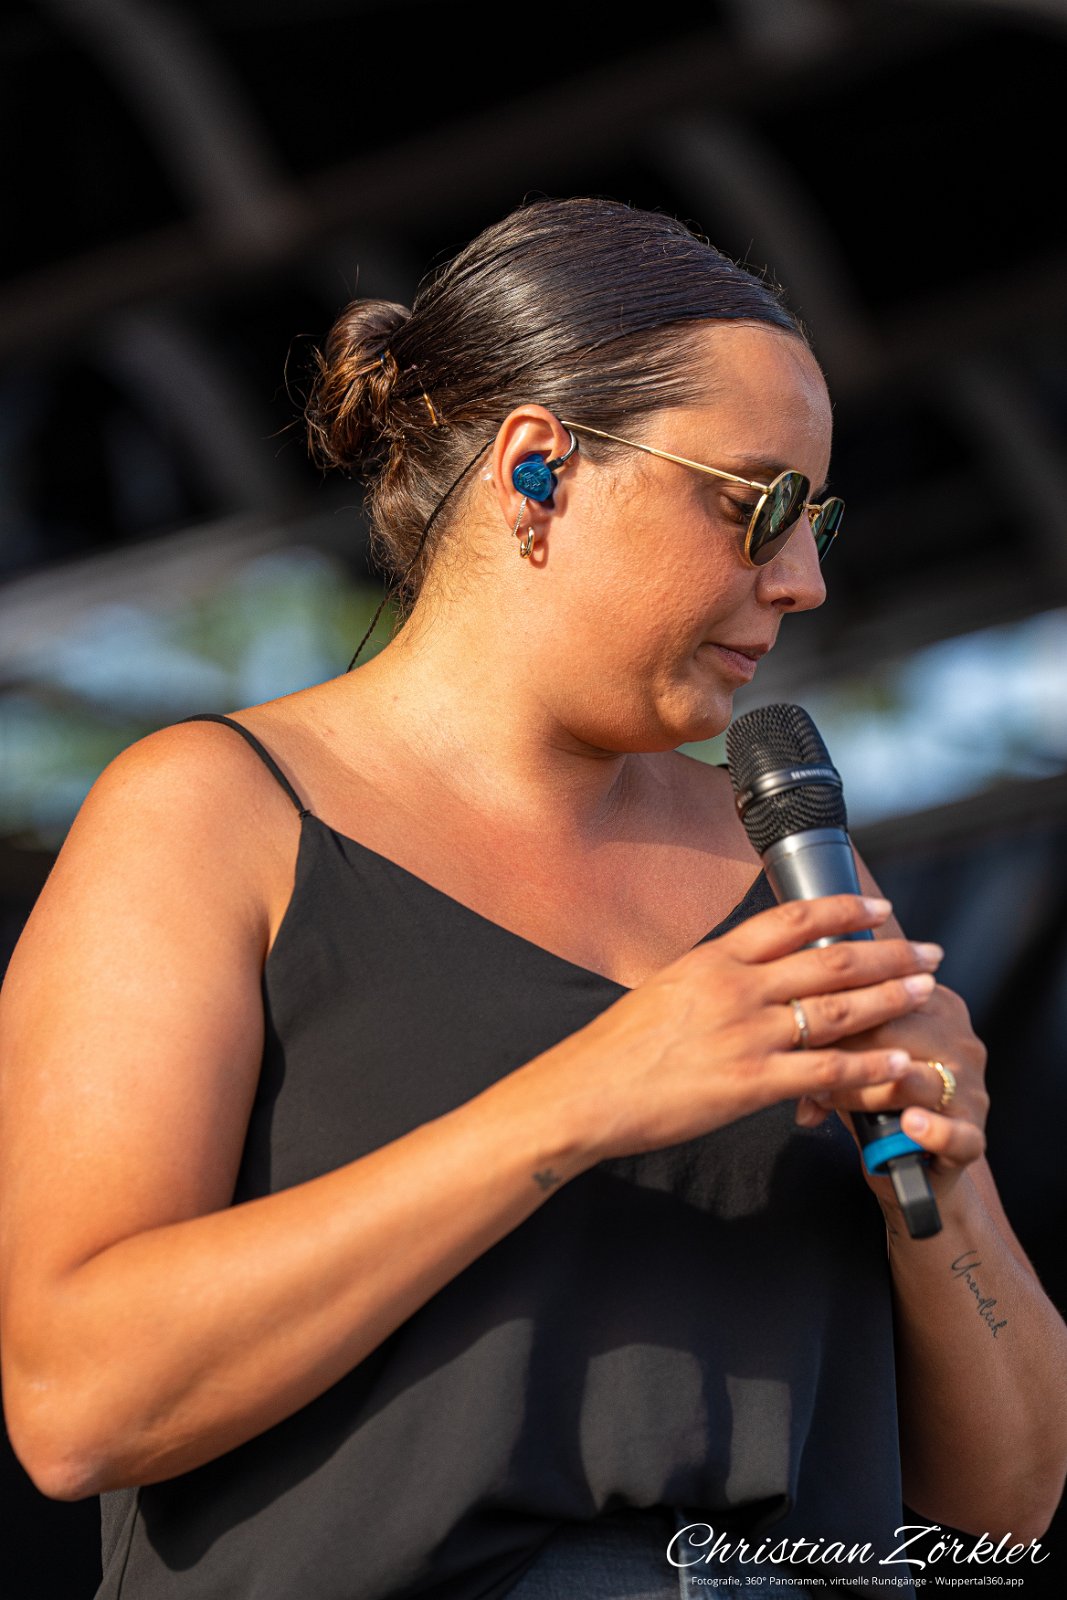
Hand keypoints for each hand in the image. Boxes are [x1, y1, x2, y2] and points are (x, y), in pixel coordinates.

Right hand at [545, 894, 948, 1164]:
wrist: (583, 1093)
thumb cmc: (616, 1049)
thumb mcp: (665, 989)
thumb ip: (714, 978)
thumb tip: (749, 969)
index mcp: (714, 958)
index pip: (793, 919)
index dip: (844, 909)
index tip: (879, 907)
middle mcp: (735, 987)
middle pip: (828, 960)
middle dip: (887, 953)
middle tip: (928, 951)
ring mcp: (745, 1034)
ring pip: (836, 1009)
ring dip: (889, 999)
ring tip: (926, 992)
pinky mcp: (749, 1084)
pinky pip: (823, 1071)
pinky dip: (867, 1067)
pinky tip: (898, 1063)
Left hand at [794, 980, 988, 1209]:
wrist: (914, 1158)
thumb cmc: (880, 1095)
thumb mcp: (857, 1055)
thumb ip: (831, 1037)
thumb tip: (791, 1034)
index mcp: (938, 1007)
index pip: (887, 990)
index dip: (838, 1003)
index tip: (799, 1012)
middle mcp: (960, 1042)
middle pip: (898, 1031)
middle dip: (844, 1048)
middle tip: (804, 1066)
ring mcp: (971, 1089)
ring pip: (917, 1081)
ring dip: (865, 1091)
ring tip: (830, 1098)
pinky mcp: (973, 1136)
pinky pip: (956, 1134)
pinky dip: (932, 1130)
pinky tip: (910, 1125)